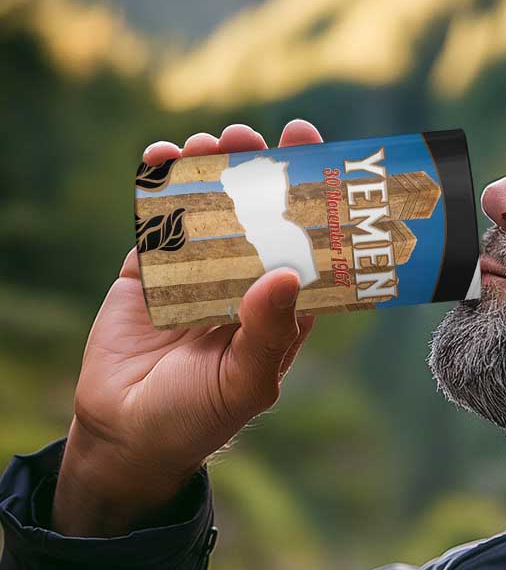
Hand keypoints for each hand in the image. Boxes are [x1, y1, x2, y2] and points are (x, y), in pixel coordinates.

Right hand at [53, 120, 321, 534]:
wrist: (127, 433)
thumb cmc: (200, 417)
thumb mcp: (245, 383)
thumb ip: (267, 332)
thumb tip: (285, 274)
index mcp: (280, 308)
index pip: (305, 245)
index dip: (311, 201)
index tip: (314, 155)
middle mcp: (244, 282)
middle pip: (258, 215)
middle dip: (259, 172)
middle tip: (256, 136)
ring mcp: (196, 272)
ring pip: (210, 208)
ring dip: (211, 170)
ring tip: (210, 142)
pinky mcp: (150, 270)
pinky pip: (159, 220)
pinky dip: (160, 186)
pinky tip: (163, 157)